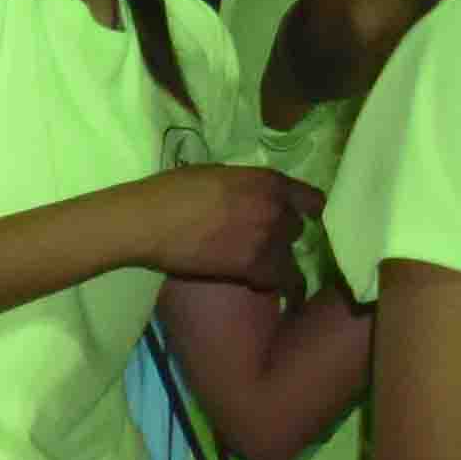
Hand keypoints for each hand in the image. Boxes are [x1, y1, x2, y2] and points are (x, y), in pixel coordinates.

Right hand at [146, 164, 320, 297]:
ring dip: (276, 259)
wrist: (149, 221)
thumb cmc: (171, 191)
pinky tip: (260, 285)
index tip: (296, 217)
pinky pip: (281, 281)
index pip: (311, 199)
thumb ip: (244, 186)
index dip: (304, 210)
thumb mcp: (217, 174)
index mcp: (269, 181)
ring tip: (257, 266)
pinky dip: (274, 284)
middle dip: (282, 234)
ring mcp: (268, 238)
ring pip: (290, 255)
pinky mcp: (253, 266)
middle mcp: (277, 208)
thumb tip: (247, 196)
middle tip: (261, 242)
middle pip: (297, 228)